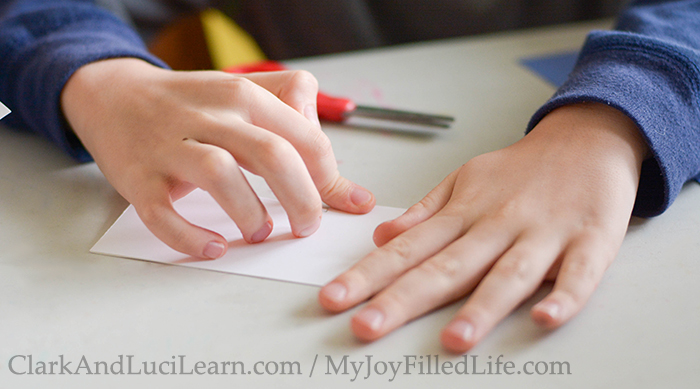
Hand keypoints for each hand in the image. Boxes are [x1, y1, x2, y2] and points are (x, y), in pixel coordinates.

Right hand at [61, 58, 374, 257]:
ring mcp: (169, 146)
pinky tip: (214, 247)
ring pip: (220, 175)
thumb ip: (301, 131)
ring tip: (260, 232)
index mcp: (243, 95)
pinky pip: (163, 213)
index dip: (328, 177)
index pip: (304, 137)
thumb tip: (353, 193)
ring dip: (249, 212)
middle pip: (272, 155)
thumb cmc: (194, 105)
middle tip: (307, 226)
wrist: (114, 97)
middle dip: (302, 199)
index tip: (336, 202)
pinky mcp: (138, 178)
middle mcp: (209, 116)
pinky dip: (190, 236)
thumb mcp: (248, 99)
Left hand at [319, 102, 647, 352]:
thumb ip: (425, 213)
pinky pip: (579, 274)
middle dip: (403, 299)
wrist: (588, 138)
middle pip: (446, 267)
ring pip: (509, 274)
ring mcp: (544, 234)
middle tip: (366, 326)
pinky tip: (547, 317)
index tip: (335, 299)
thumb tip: (382, 236)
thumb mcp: (465, 180)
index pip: (406, 250)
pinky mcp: (591, 241)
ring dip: (482, 307)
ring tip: (454, 340)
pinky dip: (565, 296)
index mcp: (464, 213)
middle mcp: (497, 225)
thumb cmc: (521, 169)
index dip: (367, 275)